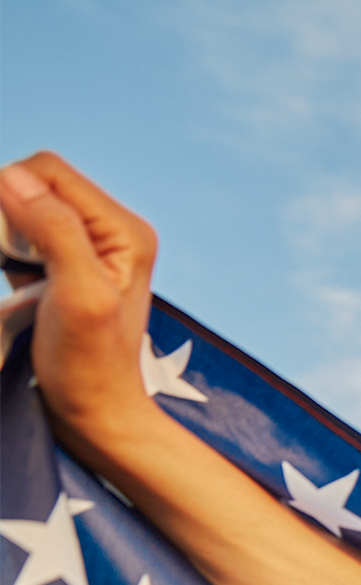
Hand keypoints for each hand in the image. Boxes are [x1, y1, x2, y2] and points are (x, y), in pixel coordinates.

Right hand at [0, 153, 155, 424]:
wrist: (95, 412)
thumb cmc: (92, 365)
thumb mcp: (79, 296)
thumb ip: (56, 231)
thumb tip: (13, 177)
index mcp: (125, 230)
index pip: (49, 172)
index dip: (11, 192)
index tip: (6, 243)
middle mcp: (110, 231)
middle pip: (33, 184)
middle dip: (6, 212)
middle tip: (16, 266)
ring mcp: (84, 247)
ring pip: (21, 206)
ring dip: (3, 232)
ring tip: (19, 278)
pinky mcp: (59, 264)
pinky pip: (18, 234)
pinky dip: (3, 248)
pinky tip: (16, 281)